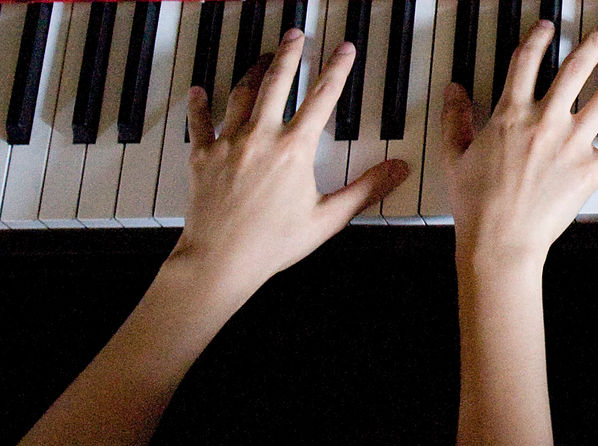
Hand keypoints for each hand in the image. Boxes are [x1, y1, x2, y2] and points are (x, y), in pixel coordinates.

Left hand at [177, 31, 406, 283]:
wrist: (220, 260)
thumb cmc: (274, 244)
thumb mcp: (328, 219)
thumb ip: (366, 189)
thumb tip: (398, 170)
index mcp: (294, 150)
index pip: (322, 99)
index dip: (337, 70)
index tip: (344, 50)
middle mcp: (260, 137)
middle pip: (276, 83)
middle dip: (288, 55)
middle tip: (295, 34)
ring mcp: (227, 144)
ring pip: (240, 95)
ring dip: (252, 71)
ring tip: (261, 57)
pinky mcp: (202, 156)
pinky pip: (199, 122)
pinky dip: (200, 104)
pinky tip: (200, 91)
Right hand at [445, 21, 597, 264]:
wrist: (499, 240)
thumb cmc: (476, 205)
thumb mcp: (455, 156)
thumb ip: (455, 119)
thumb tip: (453, 91)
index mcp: (511, 114)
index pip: (525, 63)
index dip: (537, 39)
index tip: (547, 29)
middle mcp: (545, 122)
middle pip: (575, 70)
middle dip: (593, 46)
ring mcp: (571, 144)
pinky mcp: (591, 170)